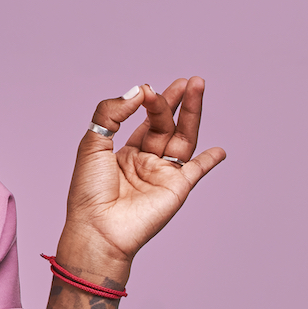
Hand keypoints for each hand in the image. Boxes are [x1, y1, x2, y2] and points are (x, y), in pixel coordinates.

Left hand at [57, 77, 226, 282]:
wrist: (98, 227)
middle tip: (187, 80)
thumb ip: (112, 113)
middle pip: (166, 125)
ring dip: (192, 115)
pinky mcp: (177, 189)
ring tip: (198, 88)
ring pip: (182, 139)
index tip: (147, 89)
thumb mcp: (93, 143)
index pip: (143, 121)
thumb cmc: (88, 190)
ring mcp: (162, 175)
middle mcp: (145, 162)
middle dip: (175, 102)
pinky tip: (219, 150)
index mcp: (123, 152)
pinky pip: (196, 171)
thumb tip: (139, 90)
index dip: (146, 102)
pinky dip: (209, 160)